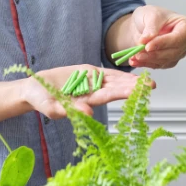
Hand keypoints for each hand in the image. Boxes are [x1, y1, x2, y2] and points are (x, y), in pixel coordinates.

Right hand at [19, 64, 154, 119]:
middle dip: (133, 87)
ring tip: (146, 78)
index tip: (139, 93)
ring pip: (113, 80)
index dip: (124, 93)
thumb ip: (68, 110)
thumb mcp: (51, 107)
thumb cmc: (40, 101)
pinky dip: (117, 72)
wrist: (33, 89)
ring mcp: (90, 82)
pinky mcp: (85, 72)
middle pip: (116, 88)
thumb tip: (88, 114)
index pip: (109, 96)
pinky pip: (104, 72)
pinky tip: (130, 72)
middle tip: (152, 85)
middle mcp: (92, 92)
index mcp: (86, 101)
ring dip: (129, 79)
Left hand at [127, 5, 185, 68]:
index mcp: (185, 26)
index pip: (176, 38)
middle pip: (172, 52)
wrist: (143, 23)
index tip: (148, 46)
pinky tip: (134, 61)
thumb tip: (146, 41)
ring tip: (133, 57)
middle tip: (138, 54)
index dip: (162, 43)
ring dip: (148, 61)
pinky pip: (158, 65)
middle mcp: (184, 41)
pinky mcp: (168, 61)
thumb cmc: (151, 15)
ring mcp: (177, 52)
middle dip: (154, 54)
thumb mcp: (150, 15)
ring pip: (165, 61)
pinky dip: (145, 64)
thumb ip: (150, 28)